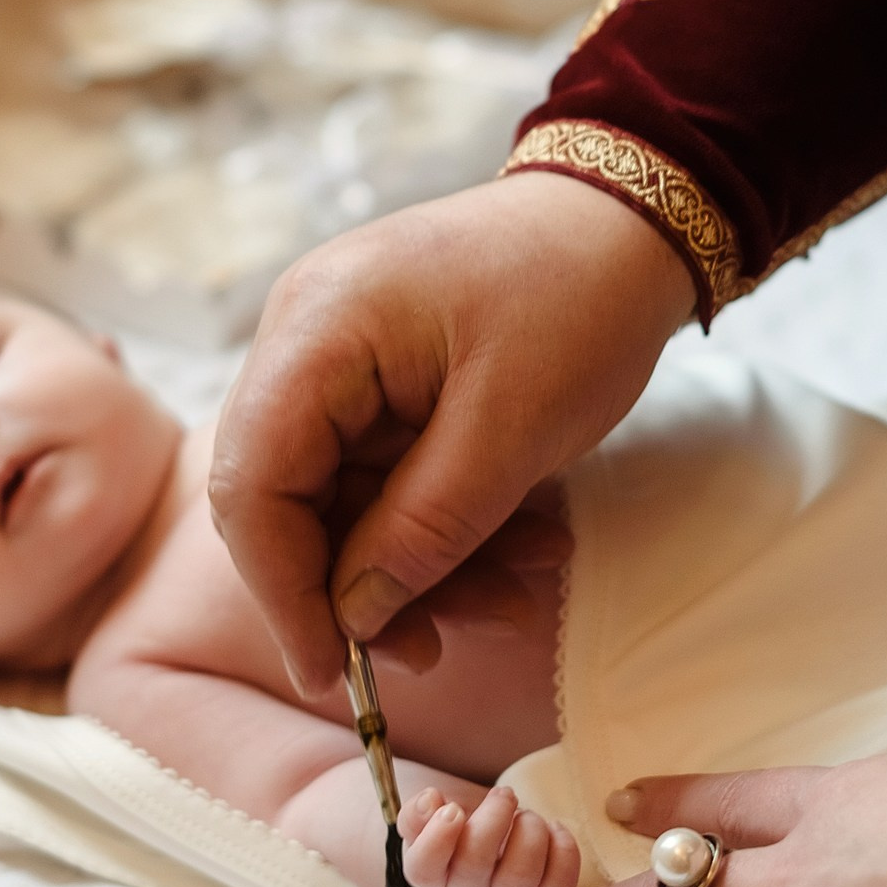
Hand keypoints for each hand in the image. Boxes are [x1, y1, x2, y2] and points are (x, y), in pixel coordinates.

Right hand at [211, 171, 693, 697]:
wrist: (635, 217)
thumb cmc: (578, 297)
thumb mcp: (512, 430)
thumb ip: (424, 529)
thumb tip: (353, 617)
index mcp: (317, 332)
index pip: (251, 483)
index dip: (283, 589)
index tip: (334, 670)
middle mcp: (305, 341)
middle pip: (286, 498)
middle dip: (358, 586)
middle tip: (433, 651)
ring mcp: (341, 360)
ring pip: (343, 499)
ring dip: (420, 565)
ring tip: (512, 600)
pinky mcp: (382, 380)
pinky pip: (387, 475)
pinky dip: (445, 525)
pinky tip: (520, 553)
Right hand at [399, 783, 582, 886]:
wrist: (482, 834)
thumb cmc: (453, 822)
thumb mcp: (428, 813)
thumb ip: (418, 810)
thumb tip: (430, 800)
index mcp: (430, 872)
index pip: (424, 868)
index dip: (438, 839)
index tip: (452, 808)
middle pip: (474, 867)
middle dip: (493, 821)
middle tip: (503, 794)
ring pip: (519, 879)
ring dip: (529, 835)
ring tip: (526, 813)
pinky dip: (564, 854)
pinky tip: (555, 828)